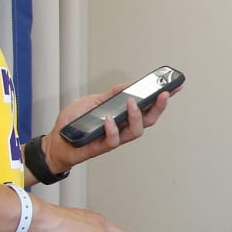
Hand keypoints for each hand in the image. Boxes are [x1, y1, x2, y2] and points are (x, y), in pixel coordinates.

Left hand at [41, 82, 178, 172]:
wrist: (56, 140)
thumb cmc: (74, 122)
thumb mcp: (92, 101)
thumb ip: (110, 94)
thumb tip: (128, 84)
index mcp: (123, 116)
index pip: (148, 106)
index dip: (162, 98)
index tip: (175, 85)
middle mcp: (123, 128)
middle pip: (149, 120)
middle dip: (159, 107)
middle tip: (164, 93)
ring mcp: (114, 138)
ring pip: (136, 131)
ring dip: (137, 116)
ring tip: (132, 103)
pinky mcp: (102, 147)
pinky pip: (114, 140)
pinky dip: (112, 128)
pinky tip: (108, 119)